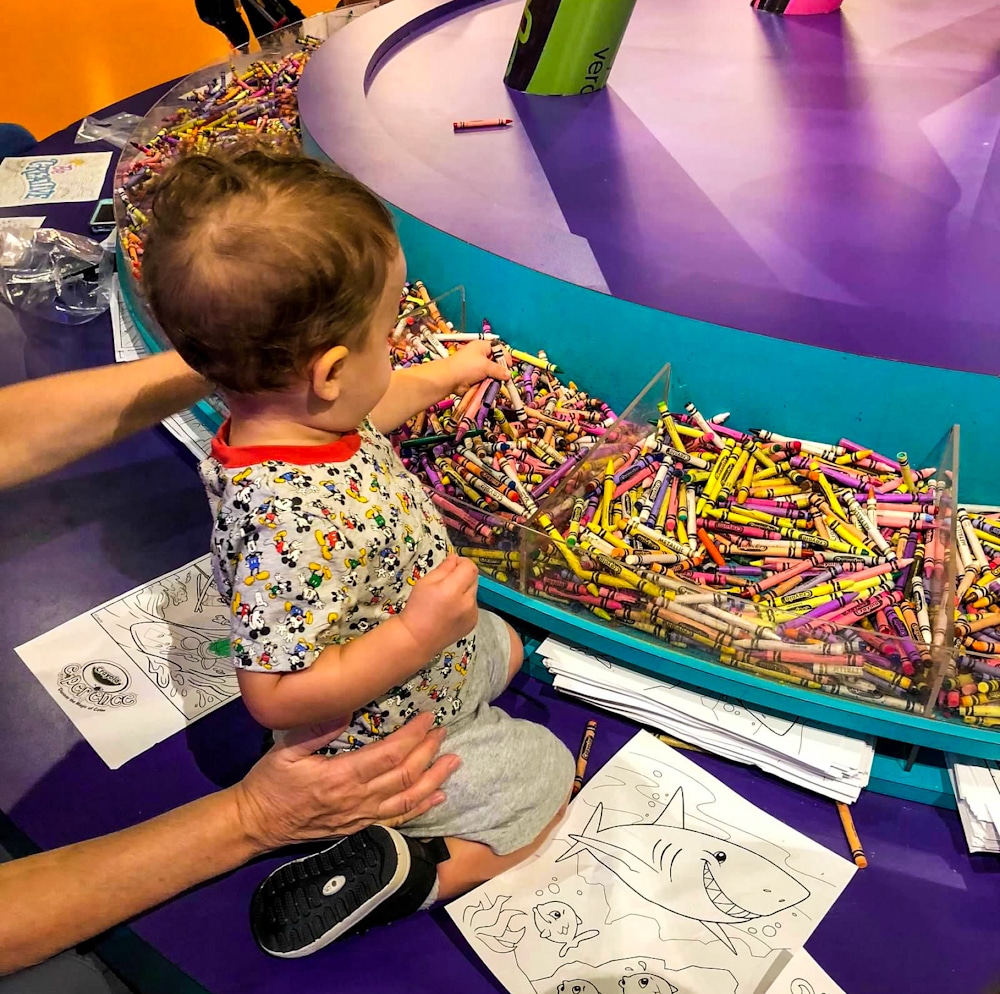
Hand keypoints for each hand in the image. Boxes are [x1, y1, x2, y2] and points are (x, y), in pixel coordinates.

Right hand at [232, 712, 459, 849]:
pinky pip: (396, 819)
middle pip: (404, 776)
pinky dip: (420, 808)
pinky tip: (437, 796)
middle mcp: (356, 799)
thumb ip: (315, 730)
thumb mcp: (285, 751)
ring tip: (453, 762)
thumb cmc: (269, 782)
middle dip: (429, 752)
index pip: (388, 755)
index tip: (429, 718)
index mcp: (341, 776)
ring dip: (434, 780)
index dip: (413, 736)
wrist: (255, 823)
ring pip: (407, 800)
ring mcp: (359, 817)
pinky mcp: (358, 827)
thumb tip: (345, 709)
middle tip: (443, 732)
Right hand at [399, 554, 479, 653]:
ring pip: (473, 591)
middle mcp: (466, 602)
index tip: (453, 565)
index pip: (470, 567)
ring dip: (464, 590)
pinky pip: (473, 605)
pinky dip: (465, 603)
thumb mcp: (425, 583)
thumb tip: (455, 558)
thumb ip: (444, 568)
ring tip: (447, 599)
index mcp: (452, 590)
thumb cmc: (417, 609)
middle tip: (446, 583)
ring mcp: (472, 614)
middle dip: (463, 576)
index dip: (462, 563)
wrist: (417, 639)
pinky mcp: (473, 622)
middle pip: (474, 578)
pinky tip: (451, 610)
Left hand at [444, 341, 509, 394]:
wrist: (450, 379)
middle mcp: (481, 356)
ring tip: (495, 383)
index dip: (505, 356)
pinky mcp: (475, 378)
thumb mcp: (486, 366)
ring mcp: (478, 367)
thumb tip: (508, 375)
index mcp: (483, 346)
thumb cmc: (467, 366)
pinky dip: (488, 384)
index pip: (499, 348)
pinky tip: (489, 387)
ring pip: (492, 373)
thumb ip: (499, 370)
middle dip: (500, 370)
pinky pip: (486, 381)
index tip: (509, 366)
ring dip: (494, 379)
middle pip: (496, 362)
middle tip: (504, 377)